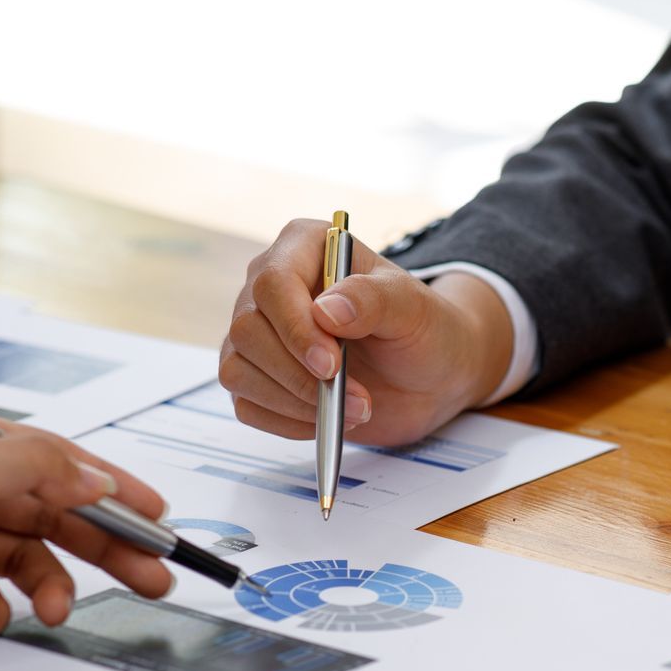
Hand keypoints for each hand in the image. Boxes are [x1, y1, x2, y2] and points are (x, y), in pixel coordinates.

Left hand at [0, 424, 175, 654]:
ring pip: (20, 562)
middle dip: (103, 548)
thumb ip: (37, 467)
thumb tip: (93, 475)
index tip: (157, 518)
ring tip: (54, 610)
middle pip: (50, 517)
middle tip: (151, 577)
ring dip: (45, 587)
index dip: (112, 492)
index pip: (58, 464)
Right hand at [219, 218, 514, 445]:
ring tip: (355, 410)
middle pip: (247, 330)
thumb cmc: (425, 330)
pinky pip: (248, 405)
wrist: (433, 376)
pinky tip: (326, 420)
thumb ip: (374, 300)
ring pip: (238, 370)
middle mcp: (272, 287)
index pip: (273, 283)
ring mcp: (260, 334)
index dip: (295, 328)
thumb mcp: (414, 309)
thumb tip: (326, 311)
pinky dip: (286, 422)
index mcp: (305, 248)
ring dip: (295, 402)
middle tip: (358, 400)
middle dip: (299, 375)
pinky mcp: (260, 377)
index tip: (330, 365)